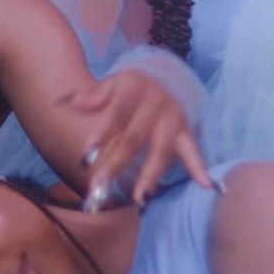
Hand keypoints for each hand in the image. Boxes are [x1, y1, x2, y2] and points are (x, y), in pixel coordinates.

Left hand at [63, 70, 209, 210]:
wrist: (164, 76)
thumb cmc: (130, 87)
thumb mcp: (111, 83)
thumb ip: (92, 96)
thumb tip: (67, 101)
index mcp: (133, 90)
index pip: (114, 117)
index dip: (100, 136)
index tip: (85, 158)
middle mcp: (155, 105)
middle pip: (133, 139)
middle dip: (116, 164)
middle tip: (100, 186)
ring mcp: (172, 120)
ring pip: (160, 150)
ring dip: (151, 174)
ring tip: (140, 197)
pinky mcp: (186, 131)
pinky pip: (193, 151)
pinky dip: (199, 168)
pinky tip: (205, 185)